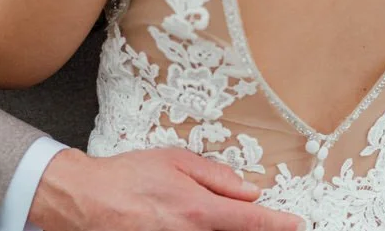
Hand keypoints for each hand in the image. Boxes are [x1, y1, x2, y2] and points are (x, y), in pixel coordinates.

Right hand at [31, 148, 303, 230]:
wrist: (88, 202)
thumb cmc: (128, 177)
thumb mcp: (174, 161)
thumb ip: (214, 176)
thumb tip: (248, 190)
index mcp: (198, 211)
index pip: (251, 222)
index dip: (279, 224)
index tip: (296, 223)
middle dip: (257, 230)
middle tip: (269, 220)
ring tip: (234, 219)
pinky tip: (202, 224)